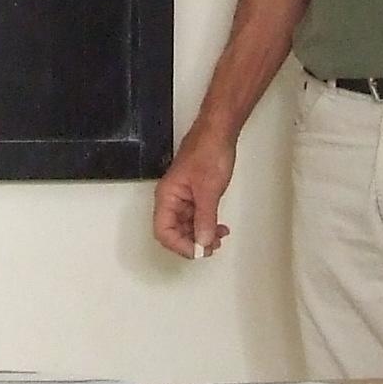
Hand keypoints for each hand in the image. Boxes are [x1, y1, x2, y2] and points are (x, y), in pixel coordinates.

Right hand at [151, 127, 235, 257]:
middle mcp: (171, 199)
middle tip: (211, 247)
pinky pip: (196, 217)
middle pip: (173, 232)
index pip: (163, 231)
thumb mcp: (209, 190)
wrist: (218, 133)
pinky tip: (219, 227)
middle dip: (191, 243)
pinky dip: (206, 225)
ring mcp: (182, 197)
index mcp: (167, 196)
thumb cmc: (208, 152)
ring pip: (186, 227)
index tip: (198, 250)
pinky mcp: (194, 195)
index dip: (179, 245)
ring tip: (218, 238)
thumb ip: (205, 218)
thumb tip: (202, 242)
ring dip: (201, 236)